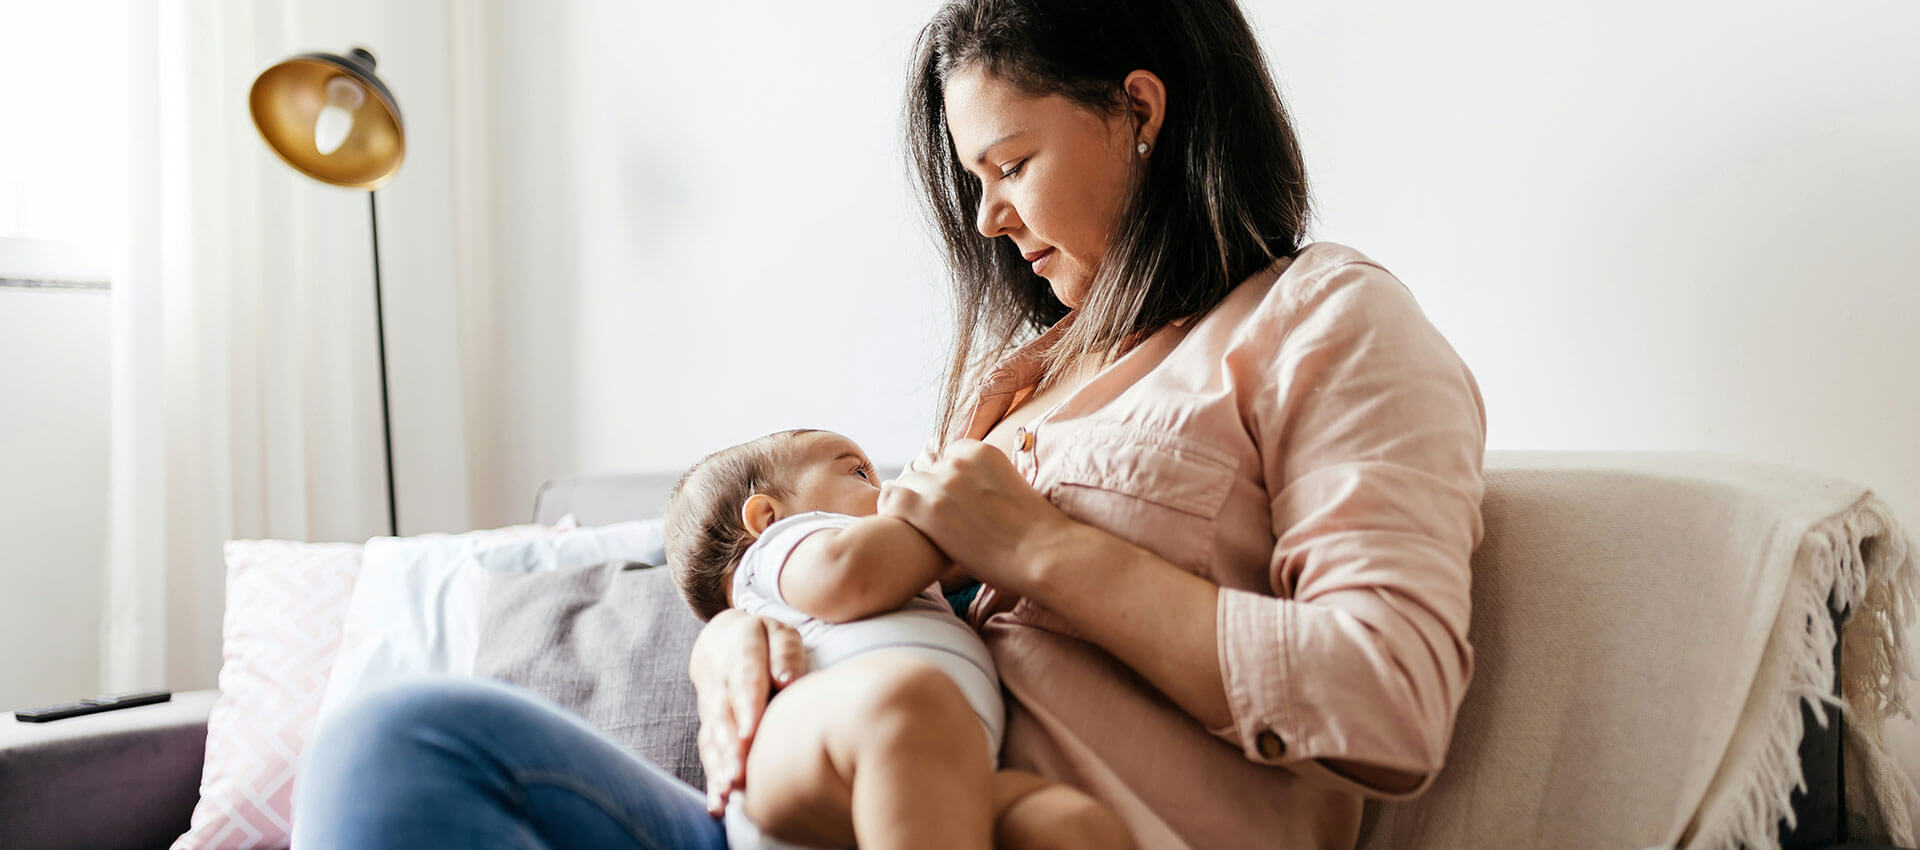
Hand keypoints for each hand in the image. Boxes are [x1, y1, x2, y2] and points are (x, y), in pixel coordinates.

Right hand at [688, 610, 807, 815]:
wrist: (721, 640)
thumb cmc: (764, 640)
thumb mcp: (779, 632)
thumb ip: (785, 653)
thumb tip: (787, 680)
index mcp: (739, 652)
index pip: (744, 681)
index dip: (746, 708)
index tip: (750, 733)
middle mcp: (719, 682)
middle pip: (724, 717)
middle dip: (730, 749)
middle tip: (738, 776)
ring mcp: (710, 708)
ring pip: (712, 739)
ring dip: (719, 768)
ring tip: (729, 794)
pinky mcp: (709, 729)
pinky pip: (708, 753)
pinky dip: (712, 780)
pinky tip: (718, 806)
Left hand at [877, 438, 1072, 592]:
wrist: (1043, 552)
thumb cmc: (1034, 531)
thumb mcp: (1011, 487)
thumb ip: (986, 481)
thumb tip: (973, 495)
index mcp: (980, 451)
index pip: (945, 457)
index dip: (944, 480)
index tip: (949, 500)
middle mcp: (957, 462)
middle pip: (924, 470)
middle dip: (927, 492)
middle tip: (936, 518)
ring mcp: (941, 484)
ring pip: (906, 484)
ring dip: (910, 502)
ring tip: (917, 524)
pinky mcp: (928, 510)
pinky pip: (892, 499)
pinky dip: (890, 509)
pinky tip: (897, 524)